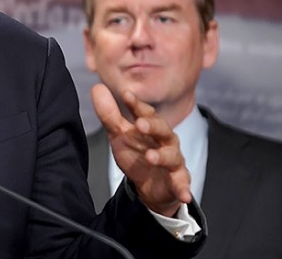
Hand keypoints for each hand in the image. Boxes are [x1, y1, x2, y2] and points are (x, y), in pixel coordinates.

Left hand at [91, 83, 191, 216]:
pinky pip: (183, 184)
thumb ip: (109, 114)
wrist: (148, 185)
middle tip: (140, 124)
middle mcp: (165, 141)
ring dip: (162, 156)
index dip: (137, 105)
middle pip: (162, 130)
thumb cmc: (135, 153)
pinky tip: (184, 194)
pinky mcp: (178, 181)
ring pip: (172, 156)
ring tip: (150, 156)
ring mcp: (173, 160)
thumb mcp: (119, 134)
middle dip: (152, 126)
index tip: (126, 96)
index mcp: (151, 127)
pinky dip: (184, 188)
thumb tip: (97, 88)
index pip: (145, 113)